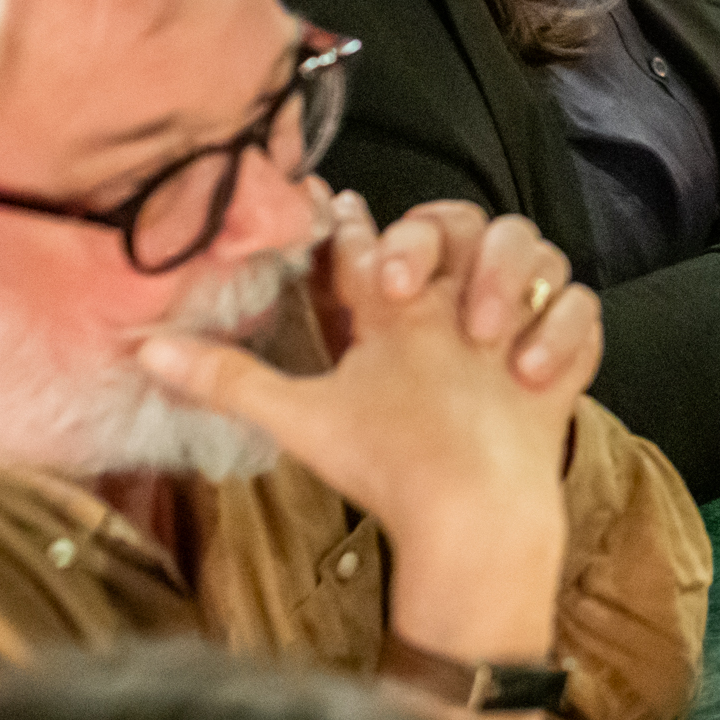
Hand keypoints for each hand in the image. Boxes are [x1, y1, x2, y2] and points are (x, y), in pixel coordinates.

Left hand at [140, 195, 593, 662]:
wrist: (470, 522)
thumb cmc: (389, 467)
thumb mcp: (303, 416)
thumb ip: (230, 379)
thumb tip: (140, 351)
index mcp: (395, 310)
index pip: (371, 239)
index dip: (350, 218)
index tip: (326, 197)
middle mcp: (453, 302)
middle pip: (463, 219)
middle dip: (435, 239)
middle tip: (404, 286)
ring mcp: (512, 321)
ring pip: (532, 245)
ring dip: (506, 279)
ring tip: (480, 333)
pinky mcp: (561, 349)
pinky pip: (579, 305)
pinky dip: (559, 331)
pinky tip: (527, 372)